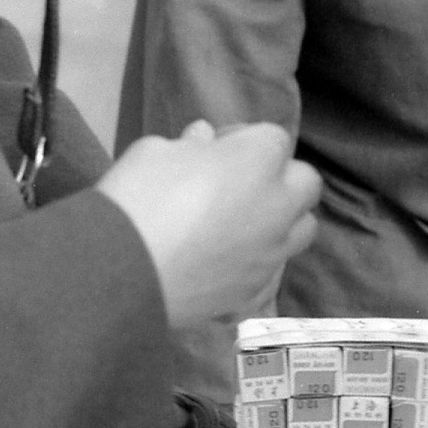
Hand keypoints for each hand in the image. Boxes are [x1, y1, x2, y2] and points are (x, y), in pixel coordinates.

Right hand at [96, 119, 321, 328]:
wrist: (122, 271)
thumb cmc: (138, 196)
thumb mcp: (156, 151)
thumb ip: (190, 146)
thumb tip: (204, 141)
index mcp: (257, 161)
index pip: (273, 138)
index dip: (244, 140)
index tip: (215, 149)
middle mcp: (277, 205)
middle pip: (305, 182)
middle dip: (280, 177)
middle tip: (240, 185)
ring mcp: (271, 251)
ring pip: (302, 228)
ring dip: (282, 220)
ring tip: (243, 226)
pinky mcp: (255, 289)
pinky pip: (272, 269)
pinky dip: (257, 262)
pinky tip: (227, 263)